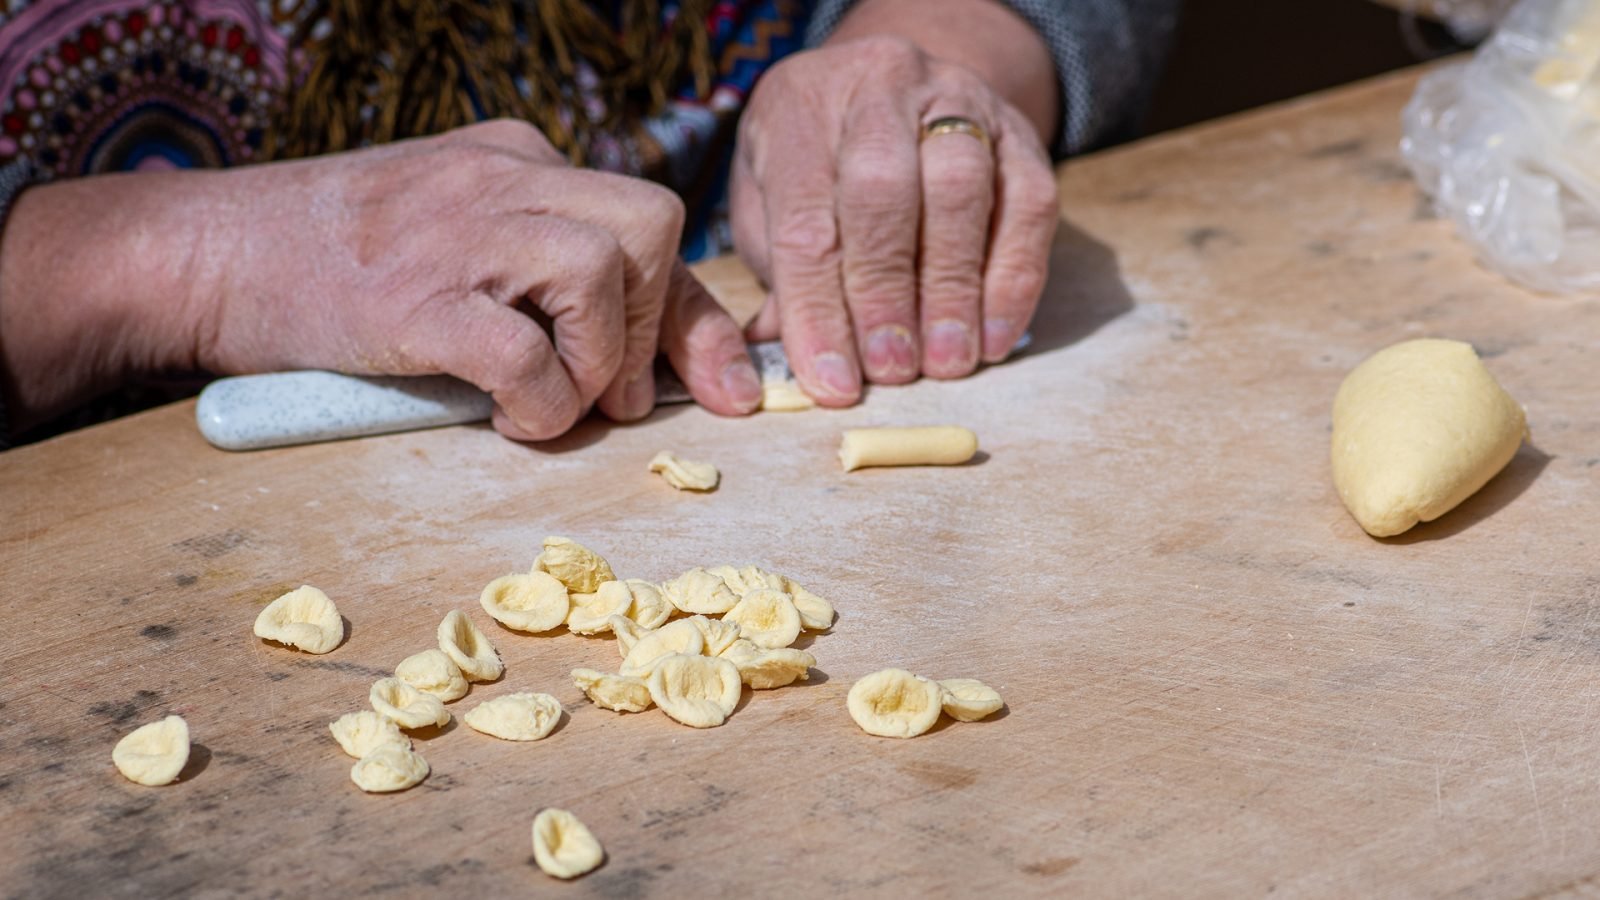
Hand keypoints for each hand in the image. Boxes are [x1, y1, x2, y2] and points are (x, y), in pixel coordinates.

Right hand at [0, 120, 760, 438]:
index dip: (695, 318)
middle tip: (610, 392)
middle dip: (654, 324)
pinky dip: (538, 401)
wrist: (207, 254)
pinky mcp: (414, 297)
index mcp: (518, 161)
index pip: (649, 230)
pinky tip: (507, 416)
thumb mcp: (458, 241)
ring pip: (602, 270)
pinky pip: (523, 351)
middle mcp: (501, 177)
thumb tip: (637, 363)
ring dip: (596, 361)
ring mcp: (457, 231)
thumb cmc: (337, 265)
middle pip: (650, 224)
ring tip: (550, 401)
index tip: (725, 387)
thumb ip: (539, 273)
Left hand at [729, 34, 1058, 404]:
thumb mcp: (775, 209)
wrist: (895, 96)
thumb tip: (785, 363)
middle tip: (892, 370)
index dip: (817, 309)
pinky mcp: (1019, 132)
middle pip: (881, 190)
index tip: (832, 382)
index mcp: (799, 108)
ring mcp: (956, 99)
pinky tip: (993, 339)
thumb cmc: (820, 173)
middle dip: (885, 292)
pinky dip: (1013, 280)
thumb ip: (781, 282)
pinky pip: (1029, 204)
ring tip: (946, 362)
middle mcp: (877, 86)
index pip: (805, 220)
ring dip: (953, 288)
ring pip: (960, 187)